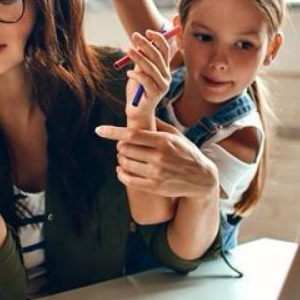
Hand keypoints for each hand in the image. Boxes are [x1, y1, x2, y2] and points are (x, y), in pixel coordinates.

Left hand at [95, 125, 218, 199]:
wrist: (201, 178)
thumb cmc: (186, 153)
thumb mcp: (176, 135)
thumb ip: (157, 124)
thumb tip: (139, 112)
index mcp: (163, 141)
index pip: (132, 135)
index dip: (113, 132)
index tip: (99, 130)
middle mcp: (159, 157)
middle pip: (125, 149)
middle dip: (120, 146)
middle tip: (123, 146)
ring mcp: (156, 173)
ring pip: (124, 163)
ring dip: (121, 159)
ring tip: (125, 157)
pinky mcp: (154, 187)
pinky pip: (128, 180)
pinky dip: (121, 173)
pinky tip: (122, 169)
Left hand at [125, 29, 174, 123]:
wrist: (136, 111)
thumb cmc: (137, 91)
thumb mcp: (138, 72)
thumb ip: (141, 60)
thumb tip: (139, 42)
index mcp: (164, 69)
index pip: (165, 50)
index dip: (158, 39)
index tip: (147, 31)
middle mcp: (166, 76)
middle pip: (158, 56)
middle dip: (146, 44)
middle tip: (134, 36)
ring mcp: (162, 86)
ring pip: (151, 67)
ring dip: (139, 57)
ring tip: (128, 50)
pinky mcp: (155, 94)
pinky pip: (146, 80)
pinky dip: (136, 75)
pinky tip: (128, 74)